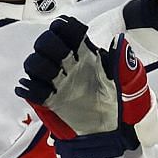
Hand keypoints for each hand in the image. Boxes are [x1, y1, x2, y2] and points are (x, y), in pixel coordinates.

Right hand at [16, 16, 157, 157]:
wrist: (112, 128)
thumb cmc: (120, 101)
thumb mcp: (127, 81)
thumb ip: (122, 61)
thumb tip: (119, 41)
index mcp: (85, 54)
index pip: (66, 30)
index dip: (65, 28)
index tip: (75, 37)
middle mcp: (67, 64)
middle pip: (44, 42)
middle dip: (49, 45)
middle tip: (64, 58)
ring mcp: (56, 81)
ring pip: (33, 63)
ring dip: (39, 65)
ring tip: (54, 77)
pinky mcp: (49, 99)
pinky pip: (30, 88)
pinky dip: (30, 88)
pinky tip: (45, 93)